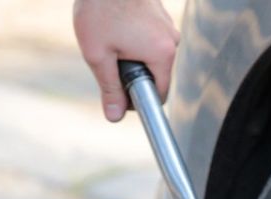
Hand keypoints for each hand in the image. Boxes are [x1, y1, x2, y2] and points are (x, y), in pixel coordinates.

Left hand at [74, 0, 179, 121]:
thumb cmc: (100, 9)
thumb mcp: (98, 56)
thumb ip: (109, 88)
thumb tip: (114, 116)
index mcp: (161, 54)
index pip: (160, 94)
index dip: (138, 100)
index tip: (120, 95)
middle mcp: (171, 40)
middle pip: (155, 74)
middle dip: (132, 73)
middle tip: (107, 58)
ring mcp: (167, 25)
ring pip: (151, 55)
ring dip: (132, 54)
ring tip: (109, 37)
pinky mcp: (160, 14)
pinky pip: (150, 37)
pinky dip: (134, 38)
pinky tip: (115, 24)